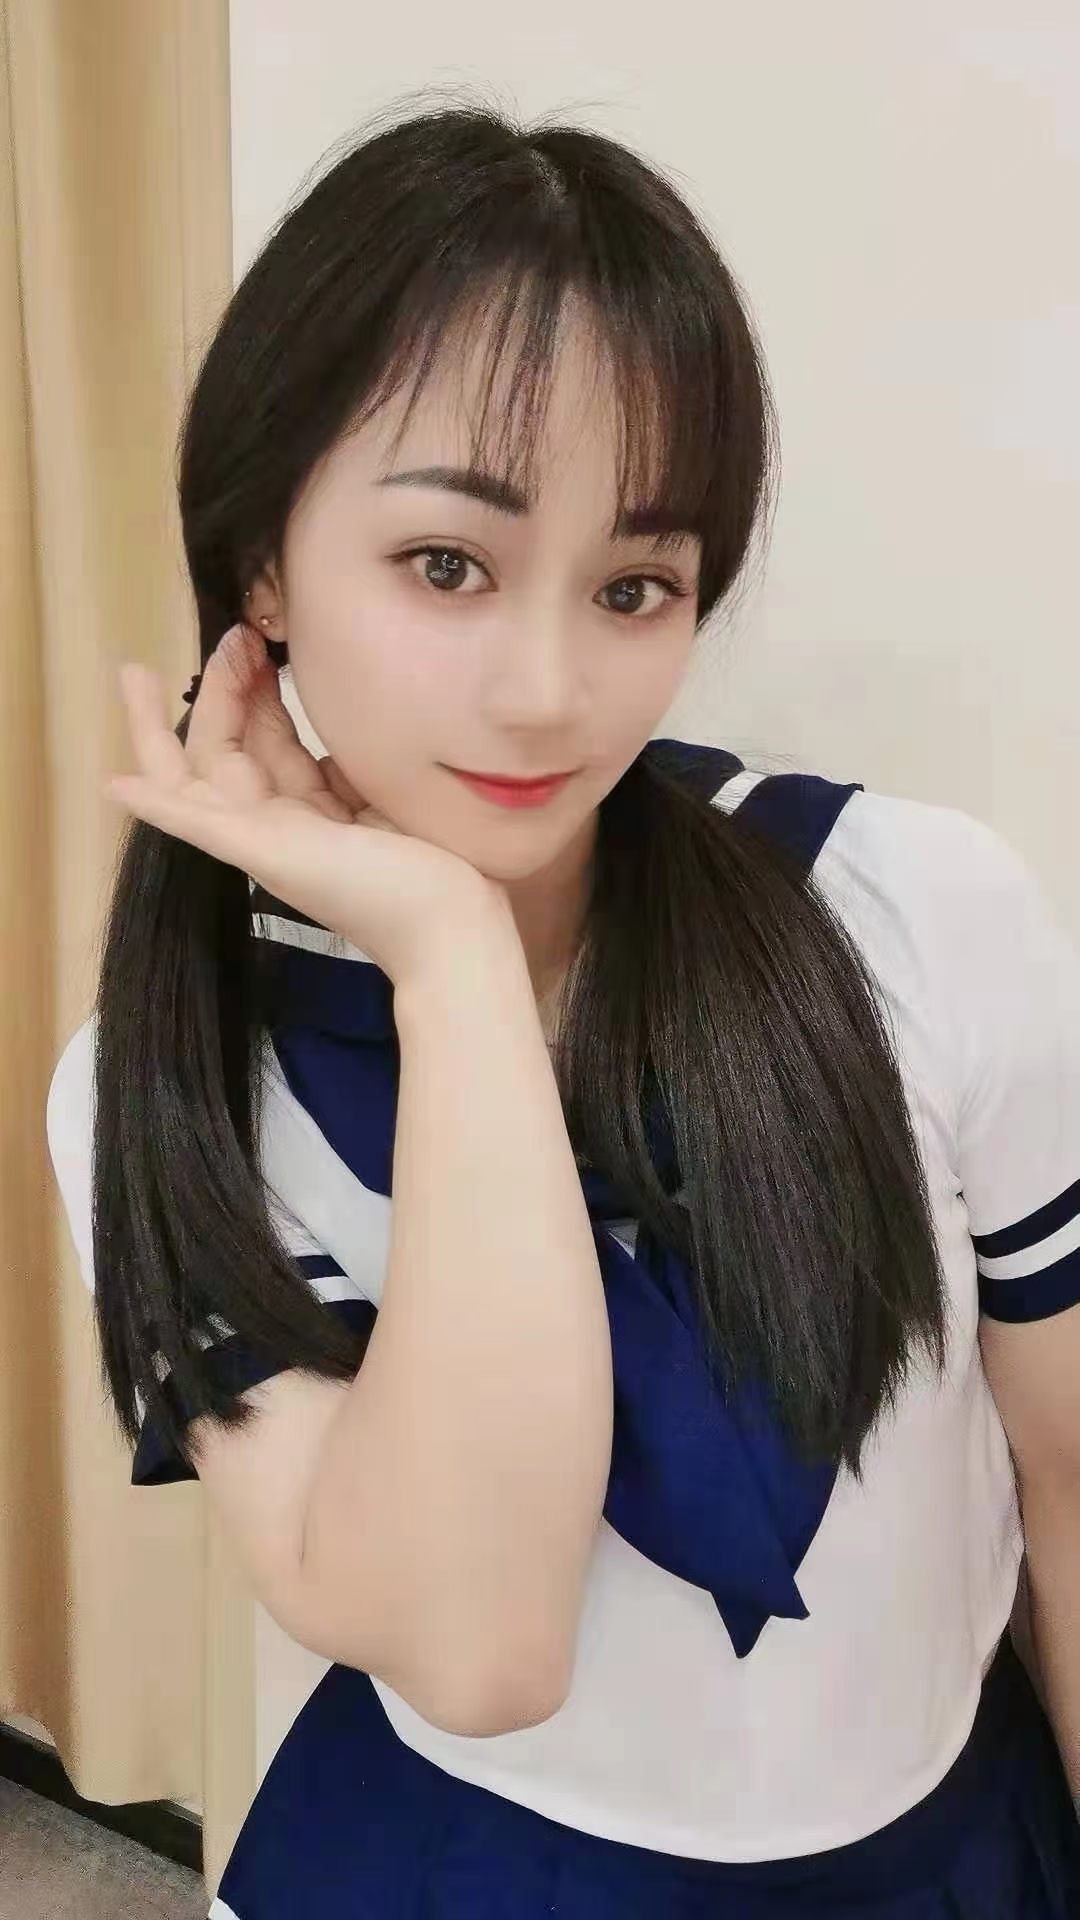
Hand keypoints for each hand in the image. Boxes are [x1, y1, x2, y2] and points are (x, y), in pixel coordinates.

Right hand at [105, 623, 509, 984]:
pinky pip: (193, 824)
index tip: (264, 644)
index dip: (257, 692)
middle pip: (223, 750)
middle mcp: (279, 827)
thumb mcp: (389, 796)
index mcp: (311, 816)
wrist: (452, 926)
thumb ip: (353, 767)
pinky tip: (115, 784)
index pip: (266, 744)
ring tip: (135, 675)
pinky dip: (153, 803)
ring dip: (161, 726)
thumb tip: (337, 730)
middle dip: (218, 688)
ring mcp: (263, 841)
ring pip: (192, 778)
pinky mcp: (260, 852)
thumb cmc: (440, 869)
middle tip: (228, 631)